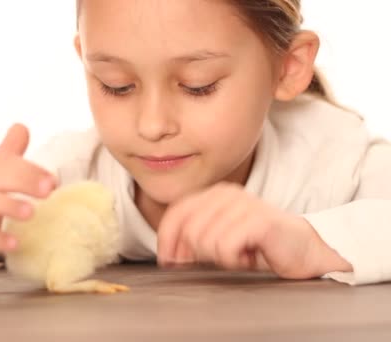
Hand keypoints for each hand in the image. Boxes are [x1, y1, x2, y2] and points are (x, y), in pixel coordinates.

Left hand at [157, 182, 351, 278]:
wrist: (303, 251)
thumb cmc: (259, 247)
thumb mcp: (219, 238)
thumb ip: (194, 238)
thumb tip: (168, 254)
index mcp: (213, 194)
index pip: (175, 214)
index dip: (166, 240)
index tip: (169, 262)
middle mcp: (226, 194)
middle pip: (188, 230)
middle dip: (197, 254)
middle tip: (219, 260)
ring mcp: (243, 204)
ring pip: (204, 241)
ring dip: (219, 259)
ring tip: (239, 257)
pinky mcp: (258, 219)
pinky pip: (224, 247)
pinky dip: (232, 261)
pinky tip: (248, 259)